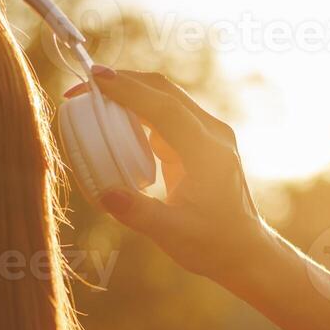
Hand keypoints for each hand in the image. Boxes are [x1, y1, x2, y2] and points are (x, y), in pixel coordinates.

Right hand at [64, 68, 272, 280]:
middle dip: (125, 82)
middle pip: (165, 92)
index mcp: (208, 152)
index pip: (166, 109)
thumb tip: (104, 193)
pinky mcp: (199, 143)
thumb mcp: (173, 234)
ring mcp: (208, 136)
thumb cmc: (213, 244)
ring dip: (131, 94)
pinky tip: (114, 121)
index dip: (130, 90)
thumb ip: (138, 213)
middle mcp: (213, 135)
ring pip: (165, 101)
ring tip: (93, 98)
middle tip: (86, 83)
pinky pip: (166, 118)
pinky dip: (139, 114)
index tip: (96, 78)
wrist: (244, 251)